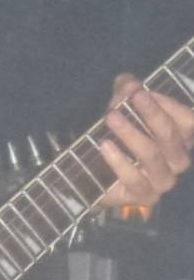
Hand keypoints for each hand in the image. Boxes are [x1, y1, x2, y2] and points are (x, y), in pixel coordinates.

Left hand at [100, 76, 192, 209]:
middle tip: (133, 97)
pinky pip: (136, 180)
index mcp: (181, 137)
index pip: (188, 121)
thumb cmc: (117, 136)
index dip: (168, 105)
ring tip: (111, 117)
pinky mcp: (146, 197)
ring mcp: (164, 180)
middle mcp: (178, 160)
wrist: (94, 174)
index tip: (141, 92)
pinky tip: (105, 145)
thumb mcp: (121, 109)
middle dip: (152, 114)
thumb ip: (125, 93)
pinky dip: (119, 161)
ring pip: (152, 155)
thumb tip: (128, 82)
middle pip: (170, 136)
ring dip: (131, 133)